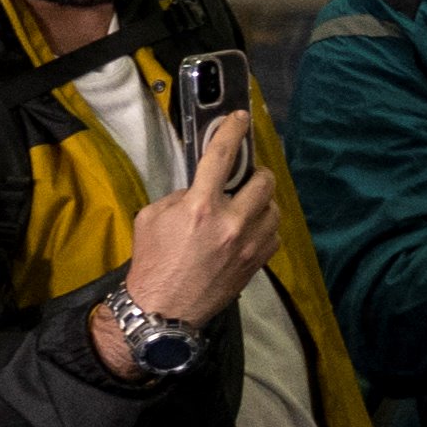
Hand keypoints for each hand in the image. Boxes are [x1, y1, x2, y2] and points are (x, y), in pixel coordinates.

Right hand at [124, 111, 280, 330]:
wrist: (163, 308)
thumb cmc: (152, 261)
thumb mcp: (152, 217)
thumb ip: (181, 196)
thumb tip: (203, 187)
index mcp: (200, 207)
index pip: (221, 157)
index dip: (232, 131)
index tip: (240, 118)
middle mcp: (231, 222)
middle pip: (263, 181)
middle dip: (254, 175)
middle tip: (242, 179)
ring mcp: (250, 244)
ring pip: (274, 207)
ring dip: (261, 202)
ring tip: (244, 207)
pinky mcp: (258, 261)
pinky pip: (274, 233)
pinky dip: (264, 226)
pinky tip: (248, 230)